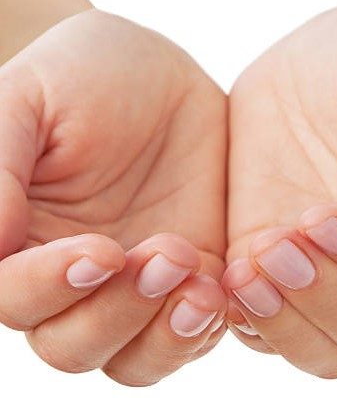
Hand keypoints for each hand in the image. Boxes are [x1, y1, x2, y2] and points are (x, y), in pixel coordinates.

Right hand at [0, 9, 226, 385]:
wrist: (164, 78)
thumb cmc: (89, 73)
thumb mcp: (32, 97)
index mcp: (27, 240)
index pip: (18, 298)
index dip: (50, 288)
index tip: (100, 251)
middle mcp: (78, 276)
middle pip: (75, 345)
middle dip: (117, 314)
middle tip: (164, 256)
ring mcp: (138, 283)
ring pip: (134, 357)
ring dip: (164, 335)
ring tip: (201, 288)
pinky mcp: (191, 276)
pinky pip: (193, 330)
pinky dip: (206, 325)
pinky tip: (222, 289)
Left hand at [225, 2, 336, 376]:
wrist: (306, 70)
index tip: (322, 215)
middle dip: (327, 300)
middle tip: (280, 243)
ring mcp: (316, 275)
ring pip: (320, 351)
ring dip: (284, 322)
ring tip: (248, 266)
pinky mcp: (265, 268)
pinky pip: (261, 326)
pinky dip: (246, 318)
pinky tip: (227, 275)